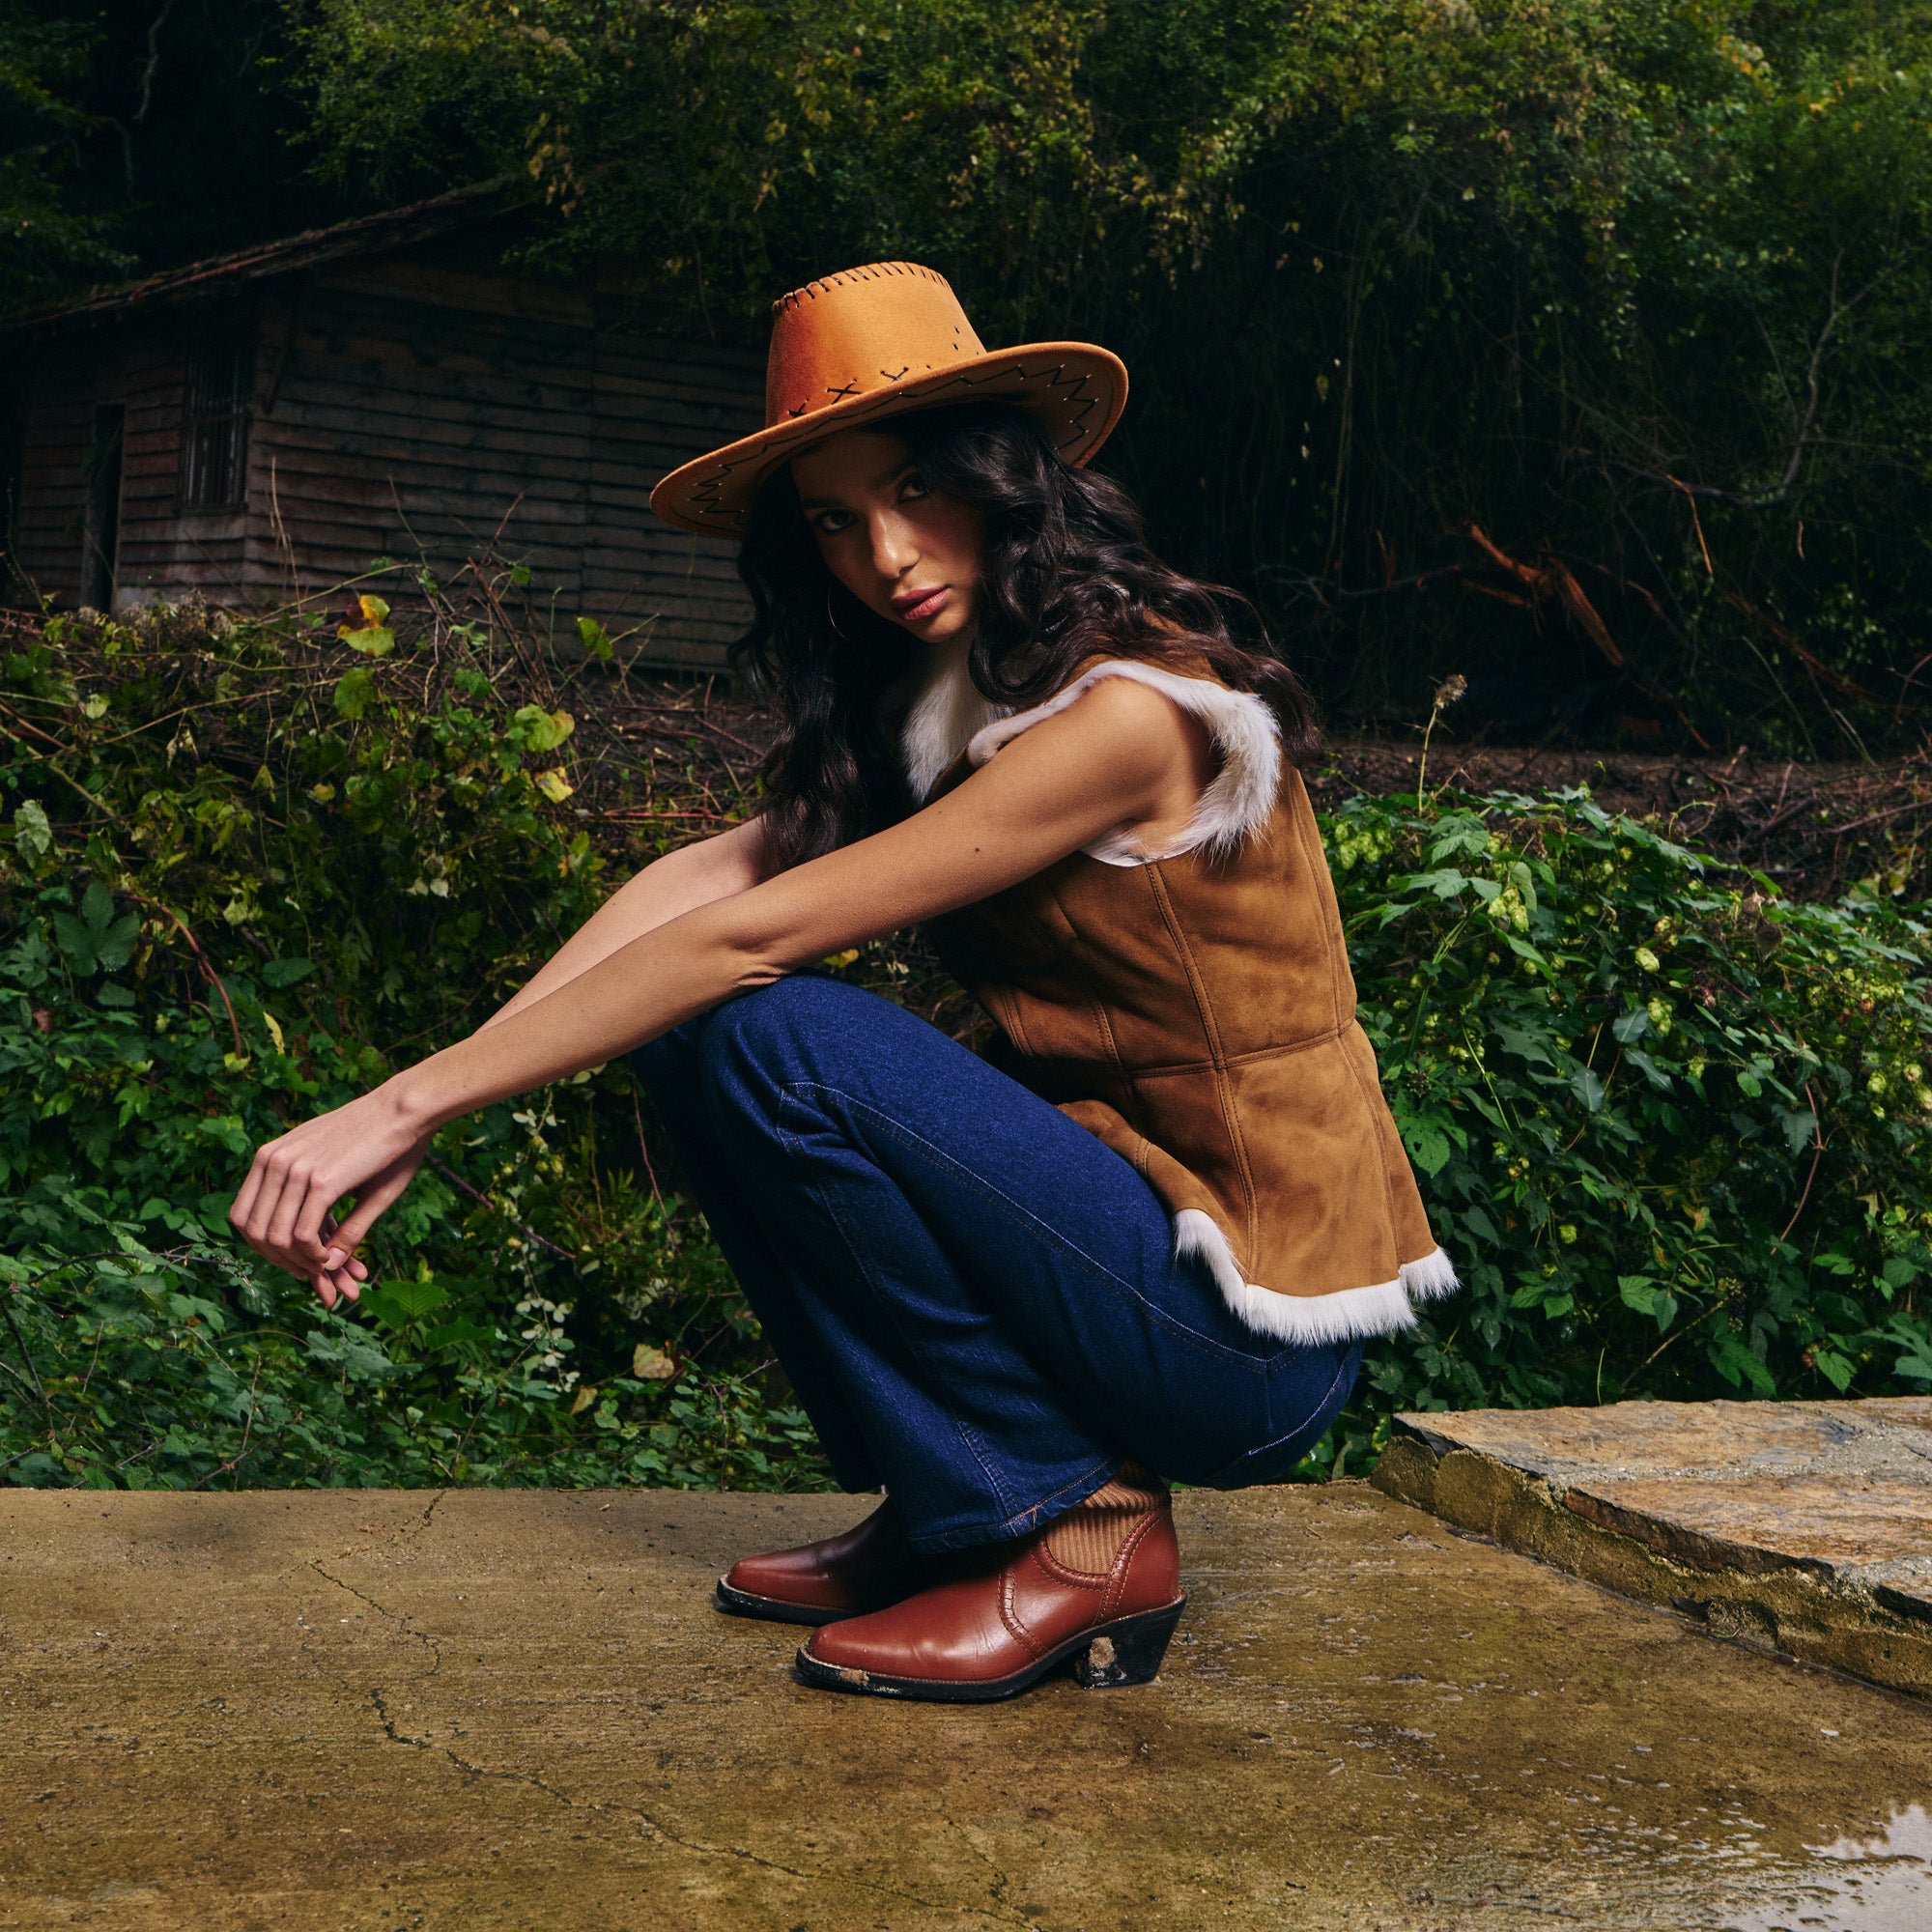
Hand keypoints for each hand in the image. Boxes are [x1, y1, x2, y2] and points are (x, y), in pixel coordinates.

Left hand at [229, 1083, 433, 1307]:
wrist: (403, 1110)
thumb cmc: (379, 1142)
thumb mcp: (338, 1178)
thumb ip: (322, 1216)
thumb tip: (324, 1261)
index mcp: (271, 1156)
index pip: (241, 1215)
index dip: (261, 1246)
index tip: (291, 1259)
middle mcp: (274, 1160)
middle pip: (252, 1231)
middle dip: (278, 1260)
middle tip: (308, 1270)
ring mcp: (296, 1170)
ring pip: (276, 1237)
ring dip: (299, 1262)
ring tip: (324, 1265)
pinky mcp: (322, 1181)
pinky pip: (303, 1235)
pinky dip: (314, 1256)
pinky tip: (332, 1257)